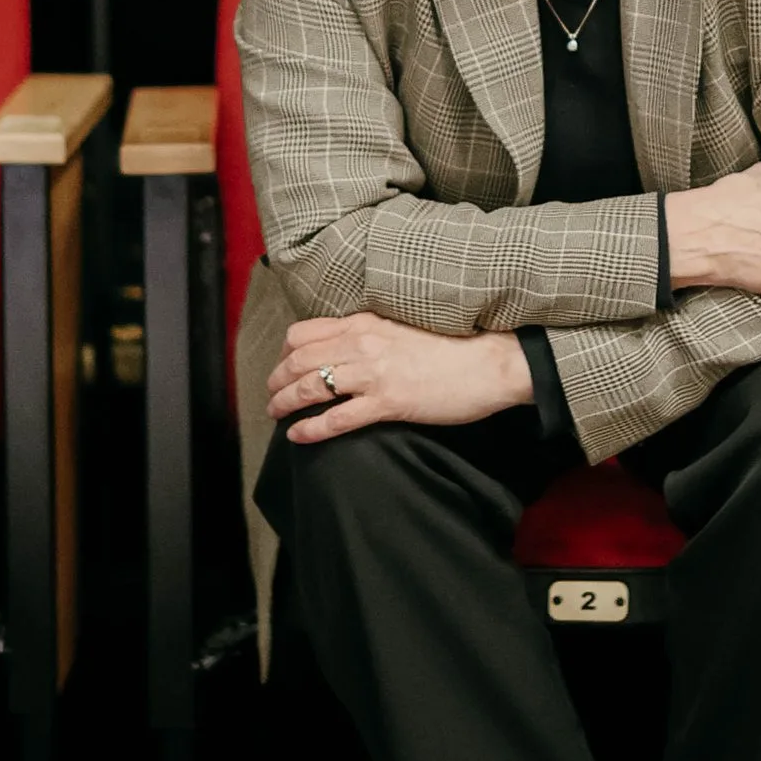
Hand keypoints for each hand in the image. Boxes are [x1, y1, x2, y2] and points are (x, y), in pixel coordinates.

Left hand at [271, 311, 535, 444]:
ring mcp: (374, 374)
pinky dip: (311, 429)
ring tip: (276, 414)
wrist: (489, 362)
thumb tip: (346, 344)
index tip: (282, 366)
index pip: (304, 332)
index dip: (285, 352)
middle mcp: (362, 344)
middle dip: (277, 379)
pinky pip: (337, 418)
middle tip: (272, 394)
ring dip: (285, 402)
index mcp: (365, 323)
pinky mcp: (388, 403)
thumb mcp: (403, 327)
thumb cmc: (452, 346)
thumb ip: (371, 333)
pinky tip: (297, 437)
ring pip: (311, 387)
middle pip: (299, 359)